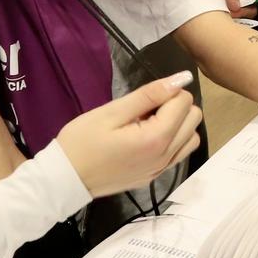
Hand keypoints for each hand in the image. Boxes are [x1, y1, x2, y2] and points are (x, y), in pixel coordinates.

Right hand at [55, 75, 202, 197]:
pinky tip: (148, 137)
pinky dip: (173, 140)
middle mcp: (166, 156)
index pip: (184, 102)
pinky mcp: (155, 177)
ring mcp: (162, 169)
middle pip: (193, 118)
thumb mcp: (112, 111)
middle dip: (174, 106)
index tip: (143, 99)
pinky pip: (179, 153)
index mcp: (156, 138)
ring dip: (177, 124)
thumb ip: (149, 95)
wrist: (64, 179)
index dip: (166, 92)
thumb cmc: (82, 141)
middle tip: (144, 110)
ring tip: (148, 123)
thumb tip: (181, 79)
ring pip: (191, 137)